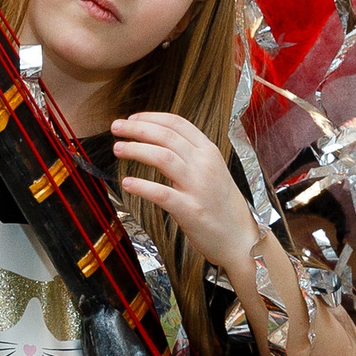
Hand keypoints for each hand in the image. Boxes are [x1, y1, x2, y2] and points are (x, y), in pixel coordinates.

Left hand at [111, 111, 257, 269]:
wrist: (239, 238)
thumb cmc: (221, 205)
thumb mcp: (211, 171)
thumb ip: (189, 155)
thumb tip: (157, 142)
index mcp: (209, 152)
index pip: (178, 124)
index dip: (151, 118)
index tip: (132, 118)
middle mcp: (204, 165)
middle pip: (166, 137)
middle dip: (137, 129)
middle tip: (116, 128)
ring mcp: (198, 187)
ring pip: (163, 158)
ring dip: (136, 150)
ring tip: (118, 149)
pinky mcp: (190, 210)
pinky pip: (161, 193)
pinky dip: (141, 186)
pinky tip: (127, 183)